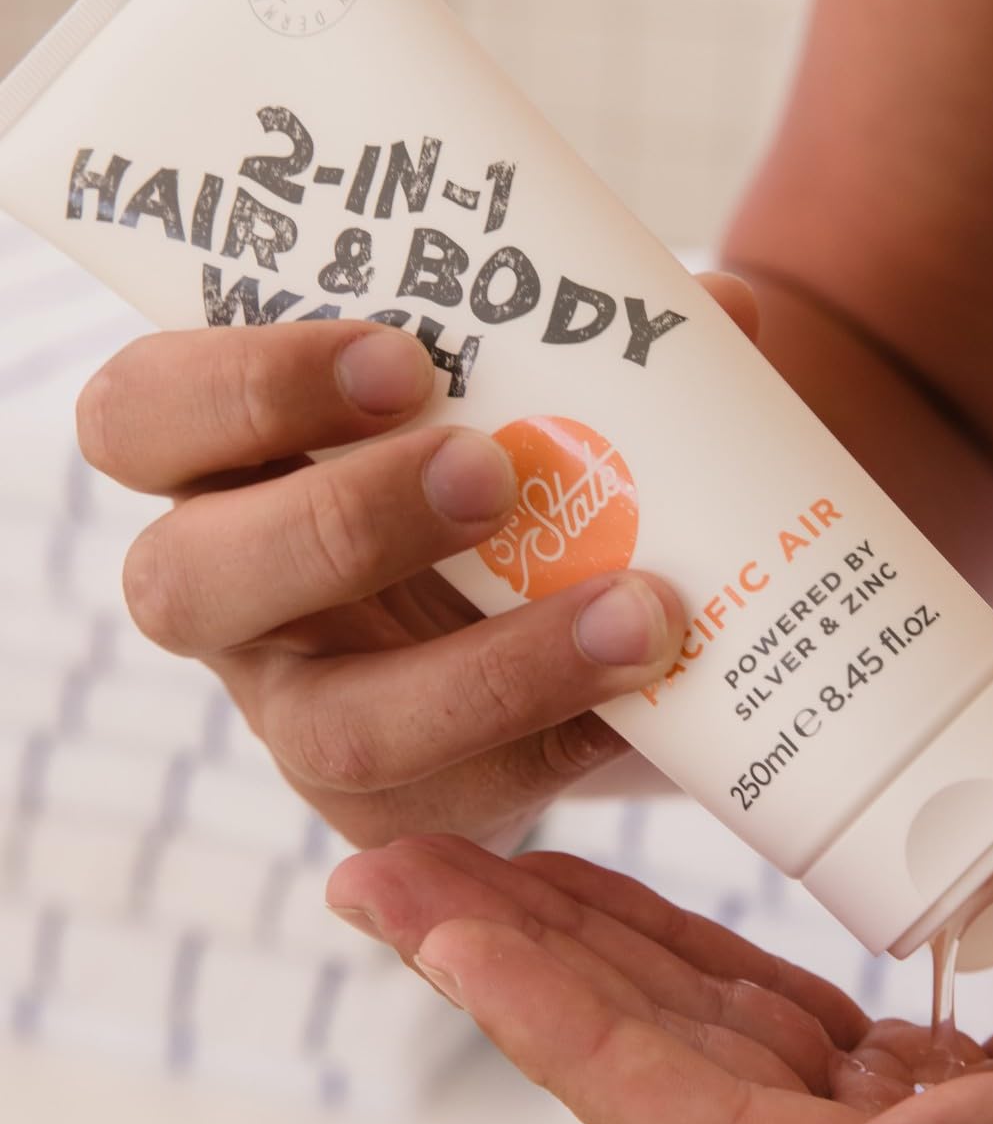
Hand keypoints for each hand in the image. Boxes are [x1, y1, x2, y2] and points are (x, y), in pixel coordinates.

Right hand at [76, 274, 756, 846]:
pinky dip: (570, 741)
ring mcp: (308, 718)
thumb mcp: (535, 394)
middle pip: (186, 581)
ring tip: (640, 609)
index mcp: (232, 469)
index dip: (241, 386)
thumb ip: (597, 347)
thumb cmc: (523, 472)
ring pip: (336, 729)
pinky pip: (462, 801)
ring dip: (494, 669)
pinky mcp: (402, 809)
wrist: (578, 618)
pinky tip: (655, 693)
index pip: (144, 417)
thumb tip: (718, 313)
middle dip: (341, 523)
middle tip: (490, 471)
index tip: (400, 358)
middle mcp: (240, 602)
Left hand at [326, 838, 992, 1123]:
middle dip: (510, 959)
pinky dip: (683, 939)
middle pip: (651, 1062)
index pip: (680, 1115)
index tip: (422, 911)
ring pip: (694, 1024)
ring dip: (576, 939)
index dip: (542, 1013)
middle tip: (383, 857)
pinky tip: (615, 884)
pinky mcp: (939, 1080)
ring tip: (465, 856)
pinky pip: (771, 1006)